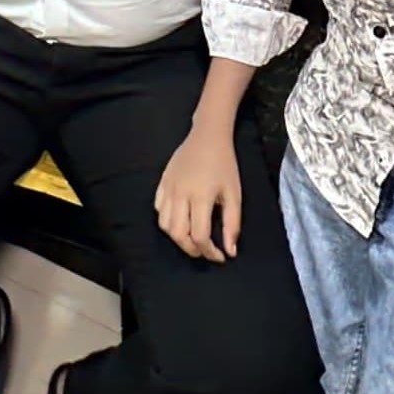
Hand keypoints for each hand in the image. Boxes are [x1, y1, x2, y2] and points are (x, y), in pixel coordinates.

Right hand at [155, 124, 241, 261]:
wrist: (207, 136)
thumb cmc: (224, 165)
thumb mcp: (234, 194)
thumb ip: (232, 224)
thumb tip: (230, 251)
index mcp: (201, 197)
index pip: (200, 236)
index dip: (210, 252)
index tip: (220, 256)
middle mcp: (180, 194)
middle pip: (178, 234)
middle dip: (192, 249)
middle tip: (205, 250)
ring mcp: (168, 188)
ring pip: (164, 225)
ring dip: (178, 237)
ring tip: (192, 237)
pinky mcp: (162, 183)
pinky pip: (158, 209)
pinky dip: (168, 221)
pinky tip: (181, 219)